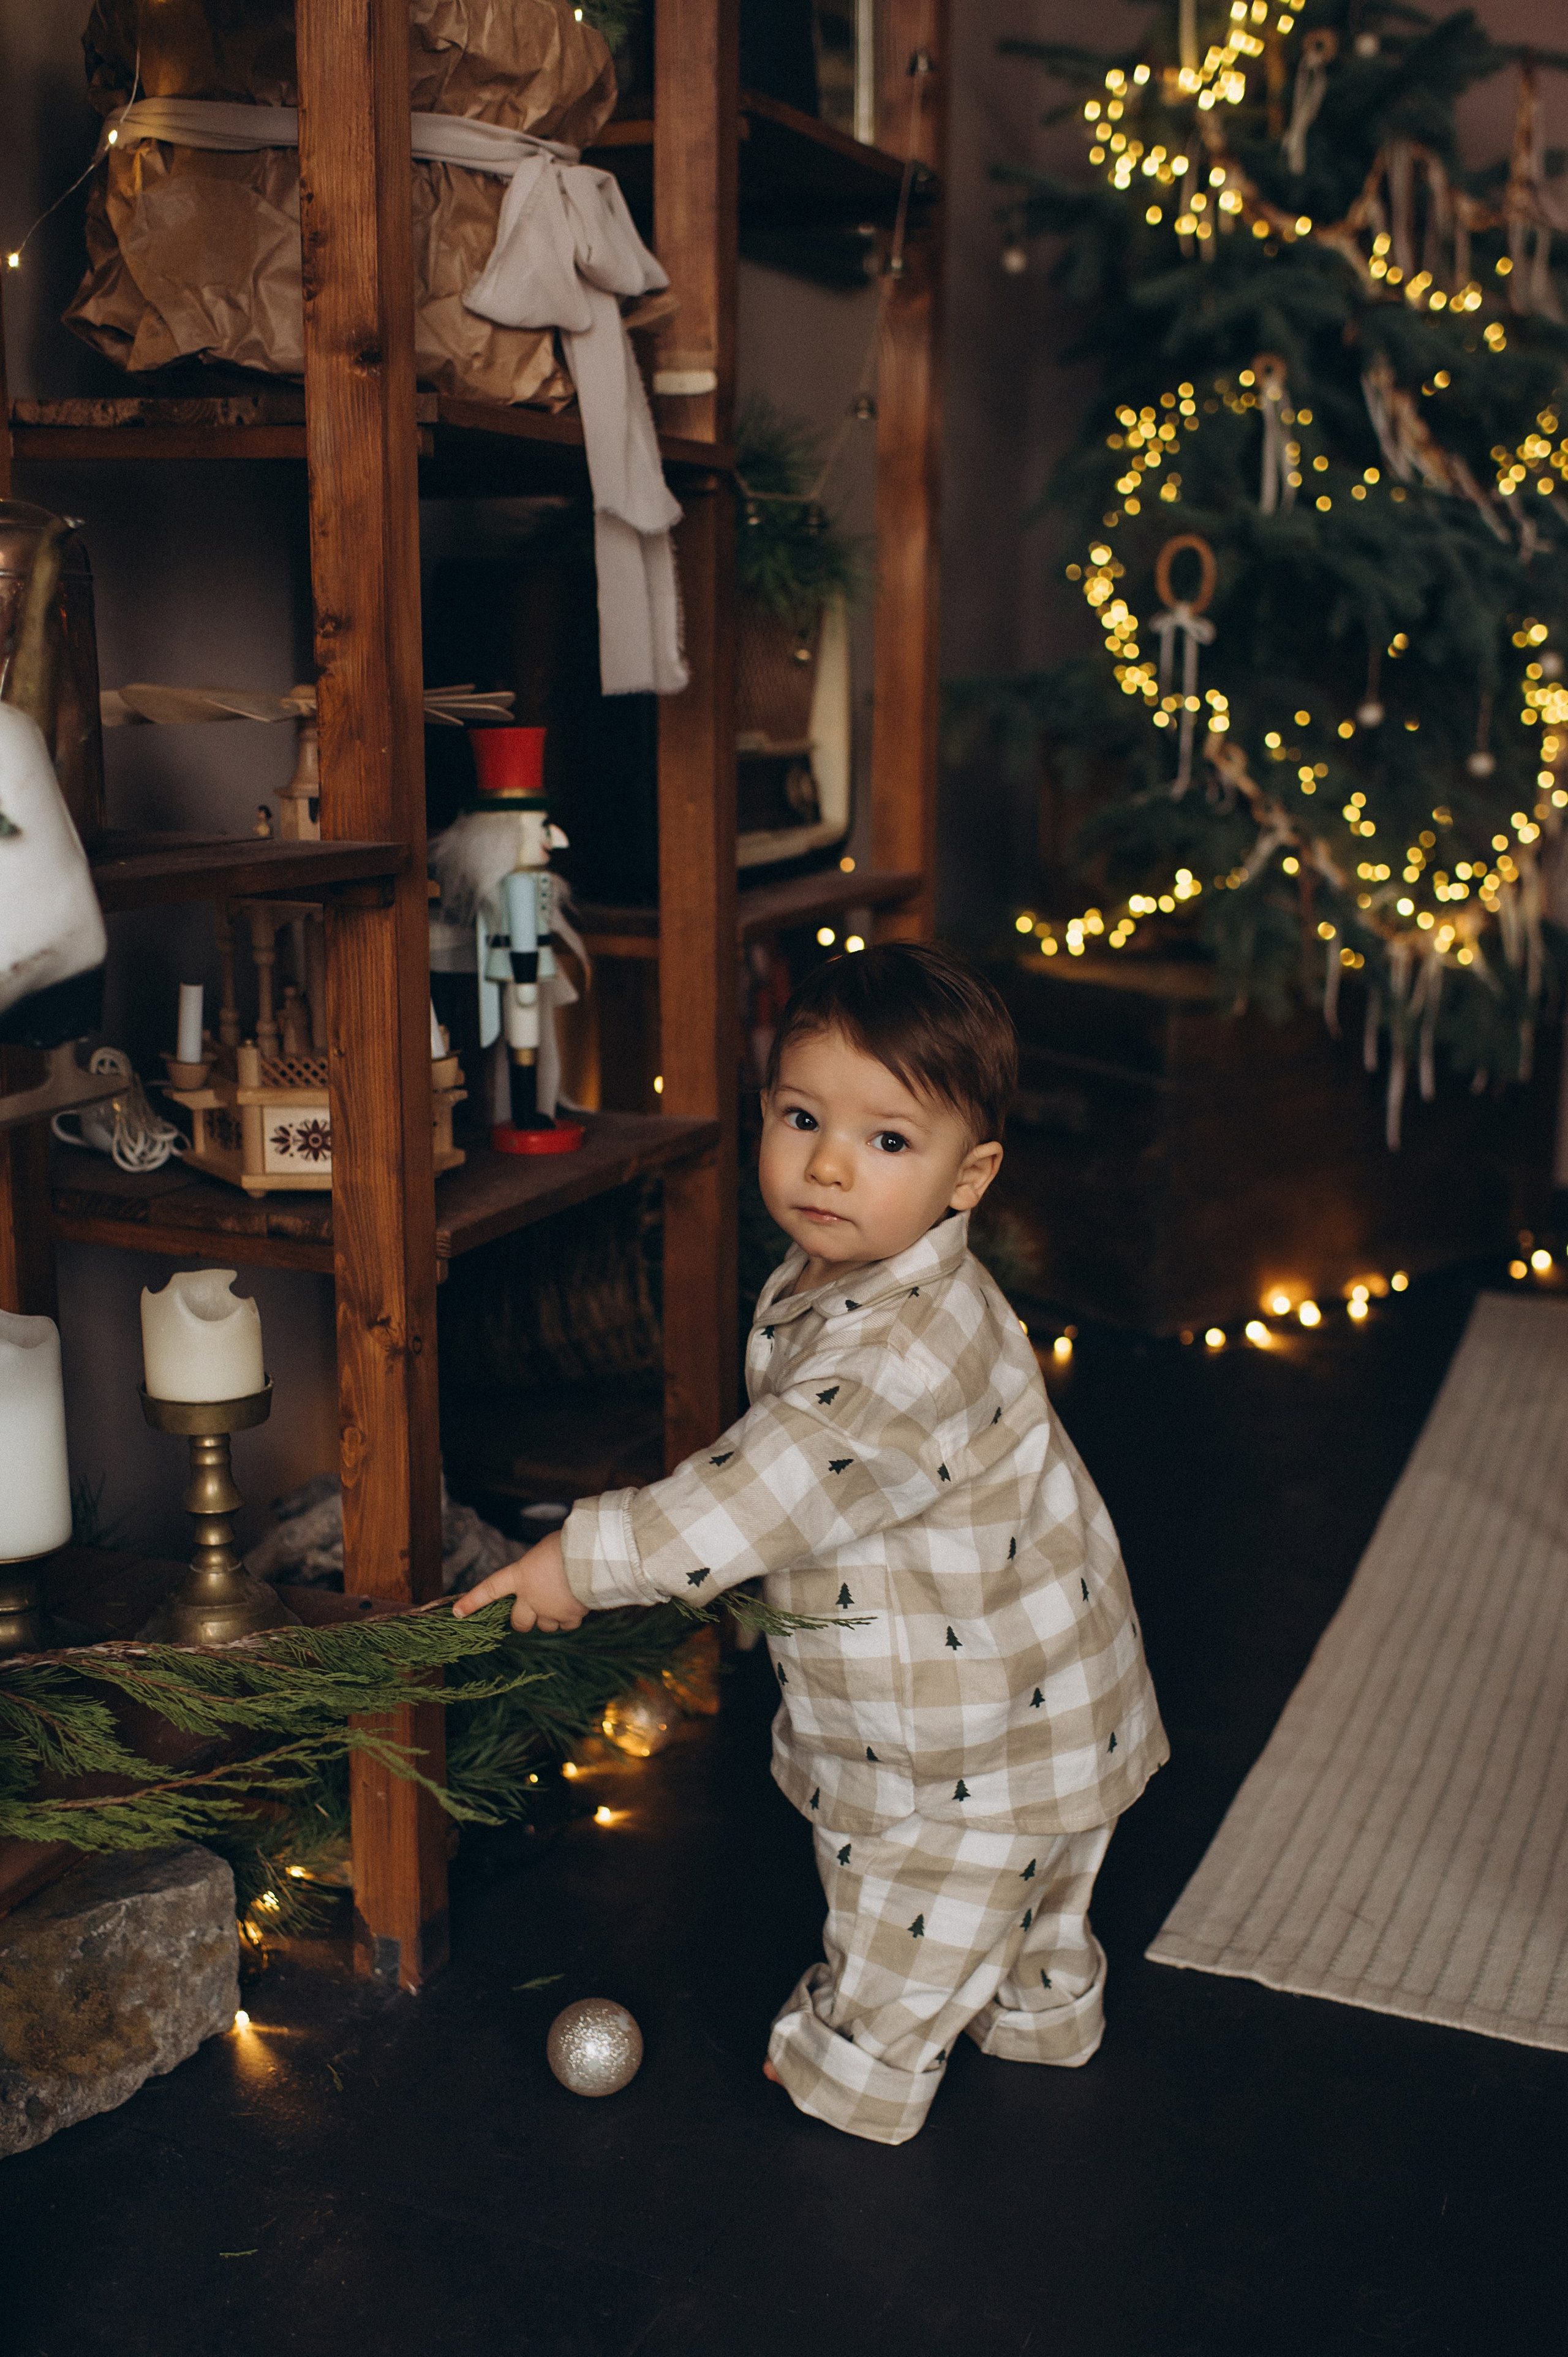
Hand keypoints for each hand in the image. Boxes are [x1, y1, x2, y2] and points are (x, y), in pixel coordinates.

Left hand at [452, 1529, 585, 1632]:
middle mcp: (531, 1598)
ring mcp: (550, 1610)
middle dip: (522, 1620)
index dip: (473, 1601)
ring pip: (545, 1626)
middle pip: (518, 1622)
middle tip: (530, 1614)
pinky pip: (567, 1625)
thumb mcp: (543, 1550)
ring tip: (563, 1600)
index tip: (458, 1613)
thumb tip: (544, 1574)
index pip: (490, 1589)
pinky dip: (569, 1618)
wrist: (592, 1557)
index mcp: (520, 1576)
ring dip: (550, 1618)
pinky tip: (577, 1604)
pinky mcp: (570, 1617)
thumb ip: (536, 1567)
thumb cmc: (568, 1544)